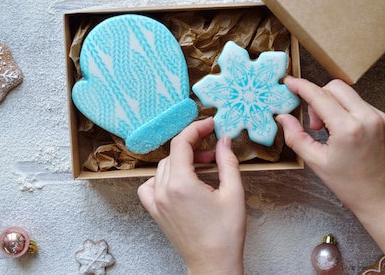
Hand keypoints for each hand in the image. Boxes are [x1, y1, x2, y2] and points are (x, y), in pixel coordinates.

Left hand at [138, 118, 245, 274]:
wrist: (213, 265)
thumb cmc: (225, 236)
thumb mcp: (233, 193)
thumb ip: (227, 161)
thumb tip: (223, 140)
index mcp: (181, 184)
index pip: (181, 143)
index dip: (196, 128)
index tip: (209, 123)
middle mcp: (162, 191)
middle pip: (173, 154)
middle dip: (193, 145)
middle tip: (213, 147)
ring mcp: (155, 202)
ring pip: (163, 167)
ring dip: (182, 160)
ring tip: (204, 165)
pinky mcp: (154, 212)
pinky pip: (150, 185)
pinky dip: (163, 177)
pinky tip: (180, 181)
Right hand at [277, 77, 384, 274]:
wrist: (382, 197)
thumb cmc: (349, 184)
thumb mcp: (316, 162)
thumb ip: (296, 136)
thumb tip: (283, 117)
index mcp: (348, 128)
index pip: (319, 96)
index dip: (301, 86)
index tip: (289, 82)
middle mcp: (367, 117)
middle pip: (335, 87)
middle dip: (319, 98)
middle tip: (315, 124)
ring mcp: (380, 117)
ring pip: (348, 94)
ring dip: (334, 105)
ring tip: (331, 132)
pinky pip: (360, 104)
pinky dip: (348, 112)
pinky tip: (346, 133)